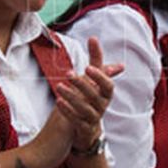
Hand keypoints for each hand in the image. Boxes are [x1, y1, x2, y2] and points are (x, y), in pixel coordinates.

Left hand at [56, 37, 124, 152]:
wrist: (88, 127)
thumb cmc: (90, 98)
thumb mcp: (93, 79)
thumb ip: (94, 59)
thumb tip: (93, 38)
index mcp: (105, 93)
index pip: (108, 85)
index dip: (99, 77)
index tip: (88, 67)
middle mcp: (102, 106)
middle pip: (94, 96)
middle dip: (82, 84)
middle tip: (68, 73)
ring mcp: (93, 118)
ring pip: (85, 109)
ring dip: (72, 97)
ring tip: (59, 86)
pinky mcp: (84, 129)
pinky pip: (77, 121)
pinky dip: (68, 111)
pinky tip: (58, 101)